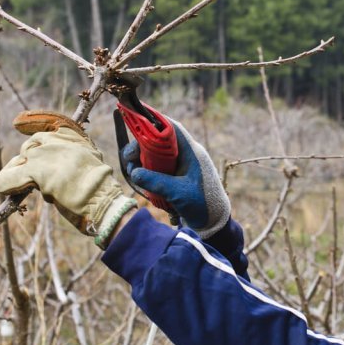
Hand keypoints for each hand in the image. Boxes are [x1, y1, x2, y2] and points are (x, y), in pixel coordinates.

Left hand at [0, 111, 136, 247]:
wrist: (100, 197)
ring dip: (21, 173)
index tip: (18, 123)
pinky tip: (5, 190)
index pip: (45, 121)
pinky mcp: (33, 172)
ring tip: (29, 186)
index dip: (30, 122)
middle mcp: (55, 140)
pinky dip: (6, 185)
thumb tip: (66, 160)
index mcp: (71, 134)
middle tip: (34, 175)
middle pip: (30, 145)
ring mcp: (42, 154)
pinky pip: (9, 177)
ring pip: (19, 160)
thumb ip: (76, 151)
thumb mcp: (91, 157)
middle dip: (30, 159)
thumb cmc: (99, 184)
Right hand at [122, 117, 229, 238]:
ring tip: (135, 175)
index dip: (154, 122)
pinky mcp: (176, 178)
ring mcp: (181, 166)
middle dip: (141, 148)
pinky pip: (158, 169)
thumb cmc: (203, 205)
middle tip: (129, 160)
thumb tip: (134, 172)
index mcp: (192, 152)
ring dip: (143, 163)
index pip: (172, 128)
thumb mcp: (178, 193)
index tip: (136, 122)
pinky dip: (148, 173)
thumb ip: (156, 181)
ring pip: (156, 156)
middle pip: (159, 142)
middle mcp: (186, 155)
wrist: (214, 222)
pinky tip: (143, 184)